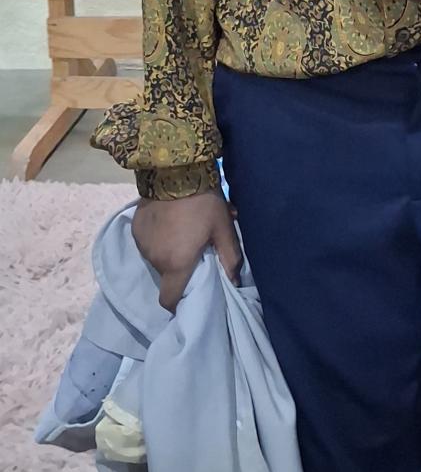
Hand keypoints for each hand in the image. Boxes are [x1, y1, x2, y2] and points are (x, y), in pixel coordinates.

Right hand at [133, 191, 241, 313]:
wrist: (174, 169)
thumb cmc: (203, 202)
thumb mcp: (223, 228)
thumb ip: (230, 258)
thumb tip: (234, 282)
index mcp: (176, 263)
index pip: (169, 299)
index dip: (178, 303)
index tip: (188, 295)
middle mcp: (154, 258)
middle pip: (166, 276)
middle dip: (178, 269)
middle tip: (193, 251)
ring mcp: (141, 243)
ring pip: (156, 257)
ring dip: (167, 251)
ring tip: (182, 232)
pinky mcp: (135, 227)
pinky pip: (147, 241)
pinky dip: (157, 237)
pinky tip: (169, 221)